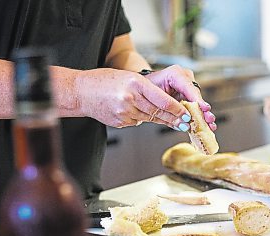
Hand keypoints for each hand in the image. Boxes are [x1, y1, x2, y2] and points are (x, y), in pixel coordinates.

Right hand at [75, 68, 190, 129]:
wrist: (81, 92)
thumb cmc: (104, 81)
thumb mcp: (129, 77)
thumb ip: (146, 90)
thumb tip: (165, 104)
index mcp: (135, 83)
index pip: (163, 100)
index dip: (177, 110)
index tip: (187, 114)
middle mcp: (130, 98)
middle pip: (158, 112)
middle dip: (174, 119)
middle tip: (186, 123)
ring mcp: (124, 112)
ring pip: (149, 118)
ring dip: (162, 120)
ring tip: (174, 122)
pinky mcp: (120, 122)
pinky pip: (137, 122)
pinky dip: (142, 119)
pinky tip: (140, 114)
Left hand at [144, 65, 216, 130]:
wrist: (142, 86)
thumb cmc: (146, 88)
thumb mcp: (154, 98)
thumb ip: (168, 109)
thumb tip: (183, 123)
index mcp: (175, 74)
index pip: (189, 87)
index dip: (197, 99)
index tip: (205, 108)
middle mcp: (184, 78)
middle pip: (196, 96)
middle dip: (203, 110)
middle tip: (209, 119)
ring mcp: (187, 87)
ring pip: (197, 103)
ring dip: (203, 115)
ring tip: (210, 125)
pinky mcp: (187, 96)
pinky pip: (194, 107)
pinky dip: (198, 117)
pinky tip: (205, 125)